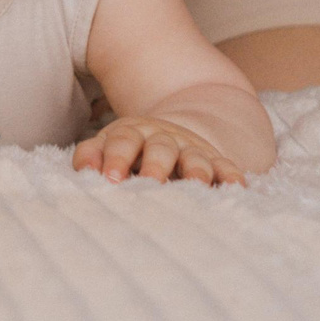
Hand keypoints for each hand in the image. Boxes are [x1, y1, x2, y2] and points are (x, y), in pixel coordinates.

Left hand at [72, 114, 245, 186]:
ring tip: (195, 185)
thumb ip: (90, 155)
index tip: (109, 179)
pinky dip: (231, 176)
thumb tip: (84, 169)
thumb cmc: (129, 150)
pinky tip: (236, 188)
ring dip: (195, 170)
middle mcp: (163, 139)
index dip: (115, 158)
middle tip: (150, 182)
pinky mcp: (214, 161)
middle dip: (155, 165)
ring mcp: (191, 149)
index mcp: (132, 134)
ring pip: (195, 158)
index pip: (123, 142)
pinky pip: (226, 167)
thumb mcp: (108, 146)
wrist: (167, 132)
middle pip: (160, 148)